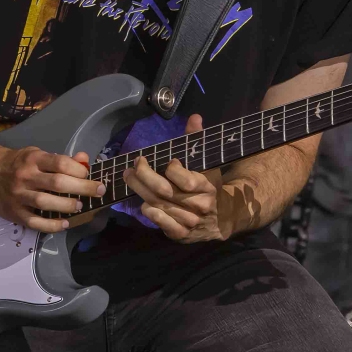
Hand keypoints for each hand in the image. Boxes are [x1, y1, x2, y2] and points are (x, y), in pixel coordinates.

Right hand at [0, 144, 106, 233]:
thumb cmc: (17, 162)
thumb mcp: (37, 154)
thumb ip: (60, 159)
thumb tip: (84, 161)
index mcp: (33, 159)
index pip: (60, 163)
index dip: (78, 170)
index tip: (89, 175)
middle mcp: (26, 176)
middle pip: (57, 183)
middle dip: (82, 188)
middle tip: (98, 191)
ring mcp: (18, 195)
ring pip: (46, 203)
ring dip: (67, 206)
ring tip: (80, 206)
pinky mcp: (13, 212)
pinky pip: (34, 221)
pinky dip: (51, 225)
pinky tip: (64, 224)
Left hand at [123, 114, 226, 242]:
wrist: (222, 219)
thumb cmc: (210, 186)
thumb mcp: (207, 163)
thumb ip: (197, 140)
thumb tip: (194, 117)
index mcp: (207, 187)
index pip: (184, 179)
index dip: (171, 168)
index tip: (169, 161)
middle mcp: (198, 206)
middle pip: (163, 191)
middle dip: (144, 175)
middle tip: (134, 164)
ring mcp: (189, 222)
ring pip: (158, 205)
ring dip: (139, 190)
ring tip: (129, 177)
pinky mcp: (180, 234)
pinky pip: (160, 223)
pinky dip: (149, 212)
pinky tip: (143, 202)